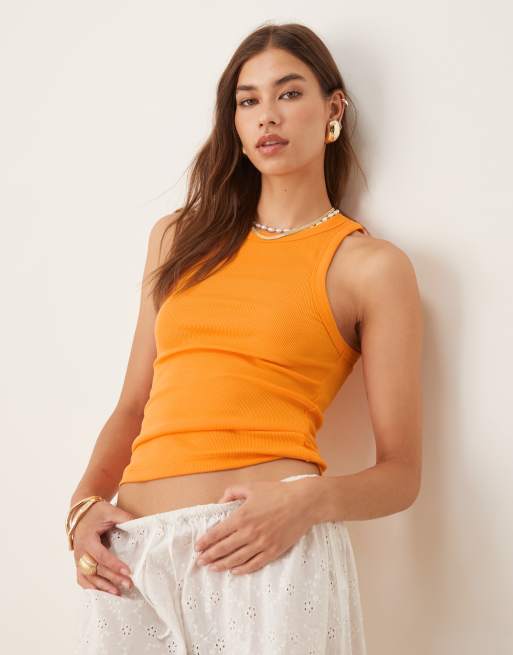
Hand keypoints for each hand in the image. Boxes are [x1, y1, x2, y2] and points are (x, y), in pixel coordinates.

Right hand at [72, 501, 135, 594]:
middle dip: (112, 578)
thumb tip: (141, 522)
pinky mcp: (79, 563)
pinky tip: (103, 594)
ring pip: (88, 578)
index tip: (128, 571)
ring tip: (118, 594)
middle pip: (96, 569)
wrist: (81, 512)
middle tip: (129, 584)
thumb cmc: (96, 512)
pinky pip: (82, 579)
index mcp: (87, 540)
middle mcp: (80, 552)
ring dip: (103, 587)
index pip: (101, 556)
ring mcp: (78, 559)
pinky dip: (92, 588)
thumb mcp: (110, 511)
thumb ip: (124, 517)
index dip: (114, 565)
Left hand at [194, 478, 319, 575]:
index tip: (197, 547)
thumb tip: (220, 503)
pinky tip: (234, 571)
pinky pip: (254, 564)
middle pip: (224, 549)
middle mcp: (249, 532)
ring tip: (212, 568)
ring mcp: (262, 544)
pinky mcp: (273, 551)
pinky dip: (242, 569)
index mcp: (242, 516)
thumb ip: (232, 492)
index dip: (205, 541)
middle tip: (200, 561)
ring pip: (237, 559)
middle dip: (209, 556)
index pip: (218, 532)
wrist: (303, 503)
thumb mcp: (251, 487)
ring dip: (222, 565)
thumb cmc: (277, 492)